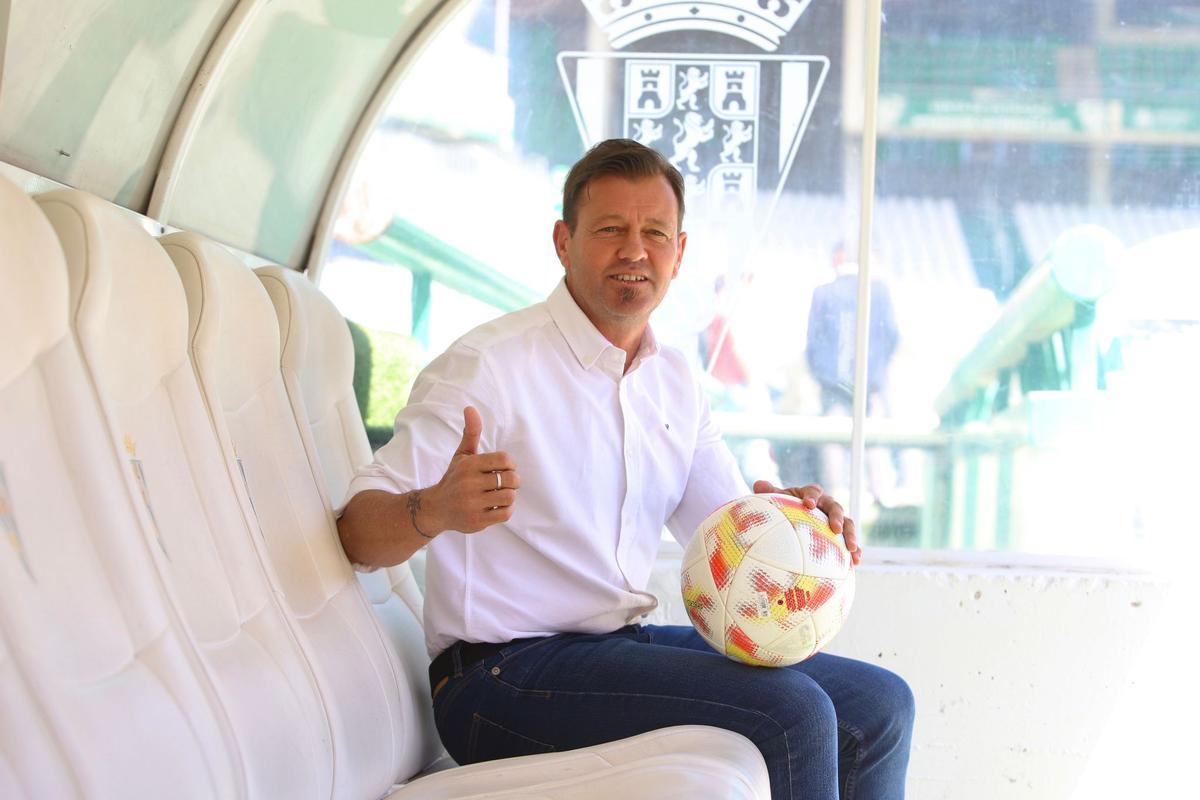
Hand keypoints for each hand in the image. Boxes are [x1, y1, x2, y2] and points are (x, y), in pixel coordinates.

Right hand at [420, 406, 519, 535]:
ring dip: (510, 496)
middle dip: (513, 481)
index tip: (504, 468)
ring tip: (501, 494)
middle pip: (511, 479)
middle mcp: (470, 484)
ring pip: (510, 497)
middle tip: (506, 483)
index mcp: (469, 465)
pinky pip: (505, 513)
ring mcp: (473, 504)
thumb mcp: (462, 455)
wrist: (435, 509)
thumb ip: (471, 433)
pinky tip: (497, 506)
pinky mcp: (477, 521)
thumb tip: (470, 408)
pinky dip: (506, 509)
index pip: (505, 460)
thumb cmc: (454, 479)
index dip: (511, 464)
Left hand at [753, 480, 860, 565]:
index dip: (812, 497)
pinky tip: (855, 563)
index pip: (814, 491)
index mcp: (811, 494)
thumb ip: (769, 493)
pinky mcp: (840, 535)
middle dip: (837, 518)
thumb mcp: (776, 500)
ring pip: (848, 524)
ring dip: (851, 535)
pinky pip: (849, 542)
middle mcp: (826, 505)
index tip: (808, 505)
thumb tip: (758, 485)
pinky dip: (854, 551)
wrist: (794, 519)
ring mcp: (835, 520)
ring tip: (852, 549)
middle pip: (835, 507)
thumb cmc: (783, 509)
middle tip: (836, 529)